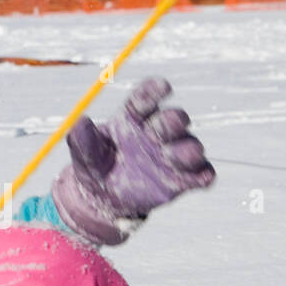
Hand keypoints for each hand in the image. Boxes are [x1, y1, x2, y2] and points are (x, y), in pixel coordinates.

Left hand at [51, 78, 214, 245]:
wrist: (105, 198)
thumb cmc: (96, 167)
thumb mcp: (83, 155)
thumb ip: (82, 139)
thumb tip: (80, 121)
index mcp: (133, 119)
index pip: (146, 99)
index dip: (155, 91)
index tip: (163, 87)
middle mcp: (158, 132)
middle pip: (173, 118)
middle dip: (171, 121)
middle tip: (156, 133)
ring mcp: (173, 154)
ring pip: (192, 145)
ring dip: (187, 149)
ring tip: (169, 157)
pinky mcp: (184, 178)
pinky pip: (203, 174)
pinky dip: (204, 175)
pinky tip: (200, 179)